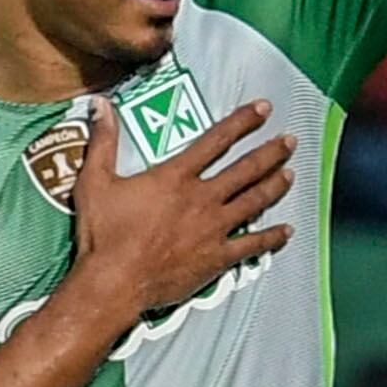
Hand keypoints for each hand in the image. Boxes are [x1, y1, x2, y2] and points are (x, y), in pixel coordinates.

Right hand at [68, 99, 294, 322]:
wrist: (113, 282)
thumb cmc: (103, 234)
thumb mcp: (95, 181)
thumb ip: (103, 141)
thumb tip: (100, 103)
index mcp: (176, 177)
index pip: (216, 140)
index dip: (242, 122)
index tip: (264, 108)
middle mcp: (202, 198)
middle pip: (246, 169)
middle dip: (271, 152)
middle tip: (291, 140)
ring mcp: (214, 228)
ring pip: (254, 201)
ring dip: (275, 186)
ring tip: (292, 174)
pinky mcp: (217, 257)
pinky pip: (252, 245)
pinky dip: (272, 237)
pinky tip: (288, 231)